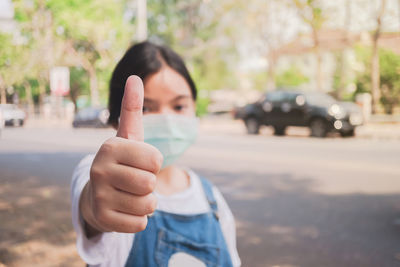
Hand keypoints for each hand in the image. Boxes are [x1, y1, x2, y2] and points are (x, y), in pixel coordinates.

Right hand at [80, 75, 162, 235]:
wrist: (97, 195)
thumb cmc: (121, 163)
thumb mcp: (128, 136)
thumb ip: (132, 108)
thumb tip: (134, 77)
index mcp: (109, 147)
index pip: (156, 160)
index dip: (154, 164)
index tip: (139, 162)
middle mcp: (99, 169)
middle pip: (151, 183)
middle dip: (150, 184)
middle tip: (134, 180)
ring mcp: (98, 195)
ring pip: (148, 205)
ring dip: (145, 202)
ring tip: (129, 194)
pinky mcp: (102, 219)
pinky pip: (140, 223)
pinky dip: (138, 219)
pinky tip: (124, 209)